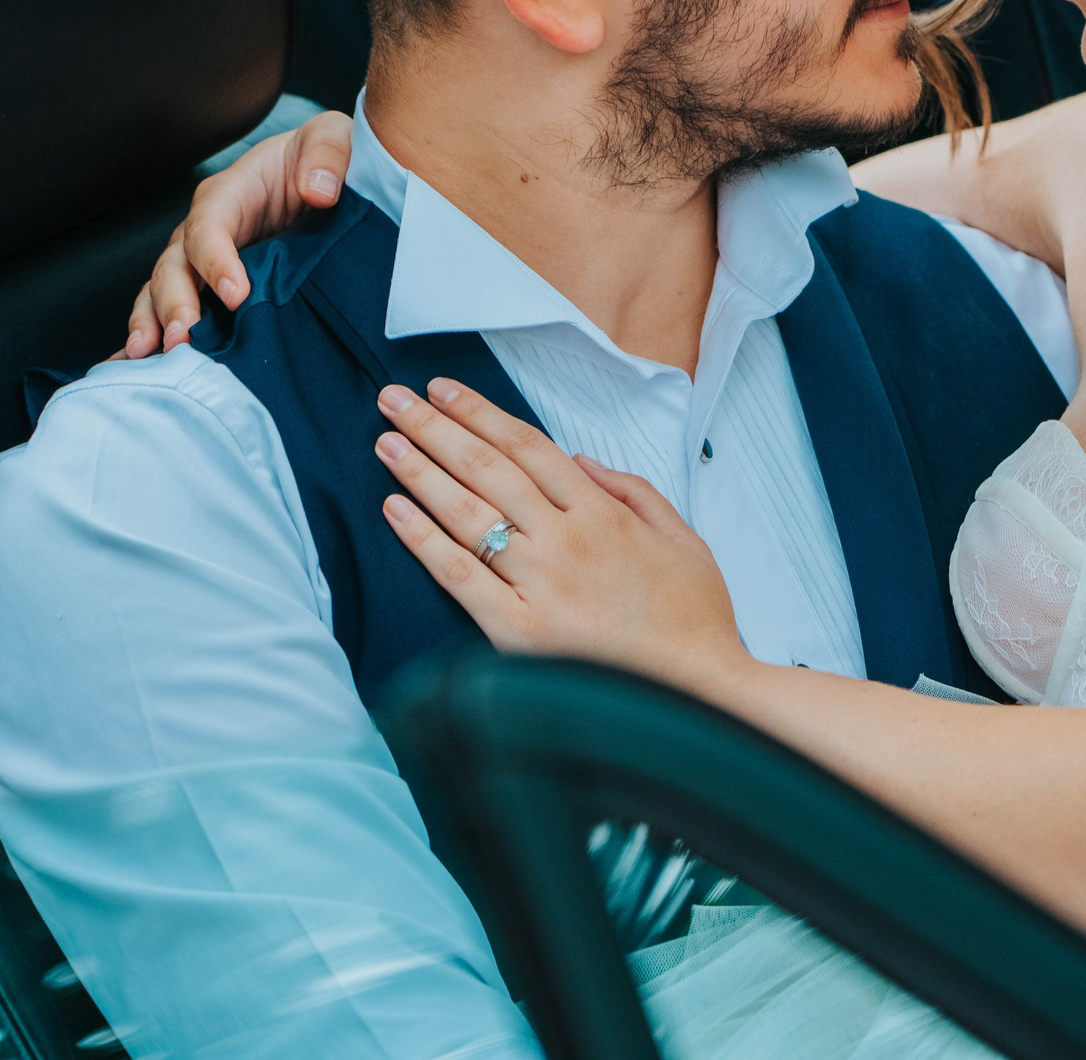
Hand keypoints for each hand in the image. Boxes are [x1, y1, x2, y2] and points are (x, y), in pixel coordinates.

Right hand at [117, 109, 354, 356]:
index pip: (210, 225)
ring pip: (162, 293)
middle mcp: (206, 230)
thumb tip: (318, 190)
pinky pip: (170, 312)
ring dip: (154, 325)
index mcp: (231, 194)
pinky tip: (137, 370)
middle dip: (173, 303)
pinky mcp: (210, 289)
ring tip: (150, 358)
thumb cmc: (324, 160)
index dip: (216, 260)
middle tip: (182, 339)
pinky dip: (151, 339)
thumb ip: (326, 154)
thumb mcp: (333, 140)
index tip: (237, 295)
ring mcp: (202, 262)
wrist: (327, 180)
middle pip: (174, 265)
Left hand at [372, 376, 752, 696]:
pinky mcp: (517, 633)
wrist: (701, 694)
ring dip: (420, 471)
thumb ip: (634, 491)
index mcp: (604, 515)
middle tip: (393, 399)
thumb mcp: (684, 539)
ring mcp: (539, 585)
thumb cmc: (696, 619)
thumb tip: (579, 458)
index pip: (528, 447)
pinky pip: (459, 576)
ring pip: (466, 513)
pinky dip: (423, 540)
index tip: (443, 390)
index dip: (480, 413)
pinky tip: (395, 510)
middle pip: (487, 468)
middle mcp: (565, 541)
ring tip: (384, 441)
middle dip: (435, 427)